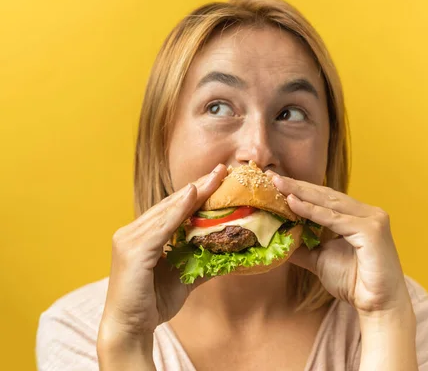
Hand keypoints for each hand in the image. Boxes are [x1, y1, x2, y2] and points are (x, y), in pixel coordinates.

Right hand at [99, 164, 227, 338]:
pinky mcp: (134, 251)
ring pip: (167, 212)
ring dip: (193, 193)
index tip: (216, 178)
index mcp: (141, 236)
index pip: (171, 210)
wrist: (130, 329)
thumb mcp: (183, 277)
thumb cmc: (152, 303)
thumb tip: (228, 254)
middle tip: (221, 169)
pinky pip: (162, 227)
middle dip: (198, 187)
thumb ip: (201, 262)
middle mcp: (131, 233)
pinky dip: (179, 211)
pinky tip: (194, 196)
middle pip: (170, 205)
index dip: (195, 193)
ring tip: (214, 178)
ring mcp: (129, 240)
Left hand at [270, 174, 412, 316]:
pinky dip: (312, 211)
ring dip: (302, 193)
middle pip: (327, 195)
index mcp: (359, 216)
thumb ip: (303, 247)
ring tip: (279, 185)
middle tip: (273, 176)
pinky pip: (335, 219)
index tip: (276, 182)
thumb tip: (279, 239)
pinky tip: (293, 204)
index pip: (326, 198)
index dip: (301, 189)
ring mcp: (372, 219)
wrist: (378, 306)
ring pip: (330, 203)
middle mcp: (368, 213)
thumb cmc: (355, 283)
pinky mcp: (371, 230)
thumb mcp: (320, 260)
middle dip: (298, 186)